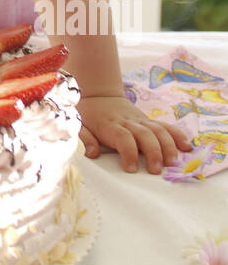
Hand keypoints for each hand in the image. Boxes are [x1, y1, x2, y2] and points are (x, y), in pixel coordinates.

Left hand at [77, 95, 193, 173]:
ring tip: (173, 163)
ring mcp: (140, 120)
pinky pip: (165, 126)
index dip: (128, 152)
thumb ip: (84, 138)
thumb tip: (92, 153)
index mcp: (110, 125)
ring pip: (158, 130)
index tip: (130, 169)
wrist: (98, 93)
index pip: (123, 137)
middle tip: (156, 170)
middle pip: (145, 134)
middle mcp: (128, 122)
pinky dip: (177, 135)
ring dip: (168, 146)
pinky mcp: (148, 120)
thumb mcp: (78, 124)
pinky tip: (186, 147)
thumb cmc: (87, 114)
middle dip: (152, 152)